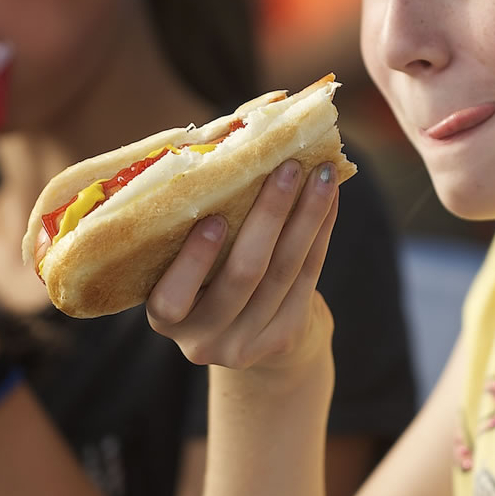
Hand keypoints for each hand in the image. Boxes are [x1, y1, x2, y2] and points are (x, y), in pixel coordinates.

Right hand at [146, 159, 338, 379]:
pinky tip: (329, 199)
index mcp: (164, 318)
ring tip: (320, 174)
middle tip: (287, 168)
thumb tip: (221, 150)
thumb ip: (190, 227)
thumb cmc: (206, 280)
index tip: (214, 218)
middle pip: (243, 275)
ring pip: (284, 271)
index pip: (172, 297)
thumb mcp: (186, 268)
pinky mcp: (284, 337)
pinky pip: (308, 276)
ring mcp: (246, 345)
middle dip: (269, 216)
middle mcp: (202, 341)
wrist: (248, 338)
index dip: (194, 260)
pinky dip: (321, 232)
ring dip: (307, 216)